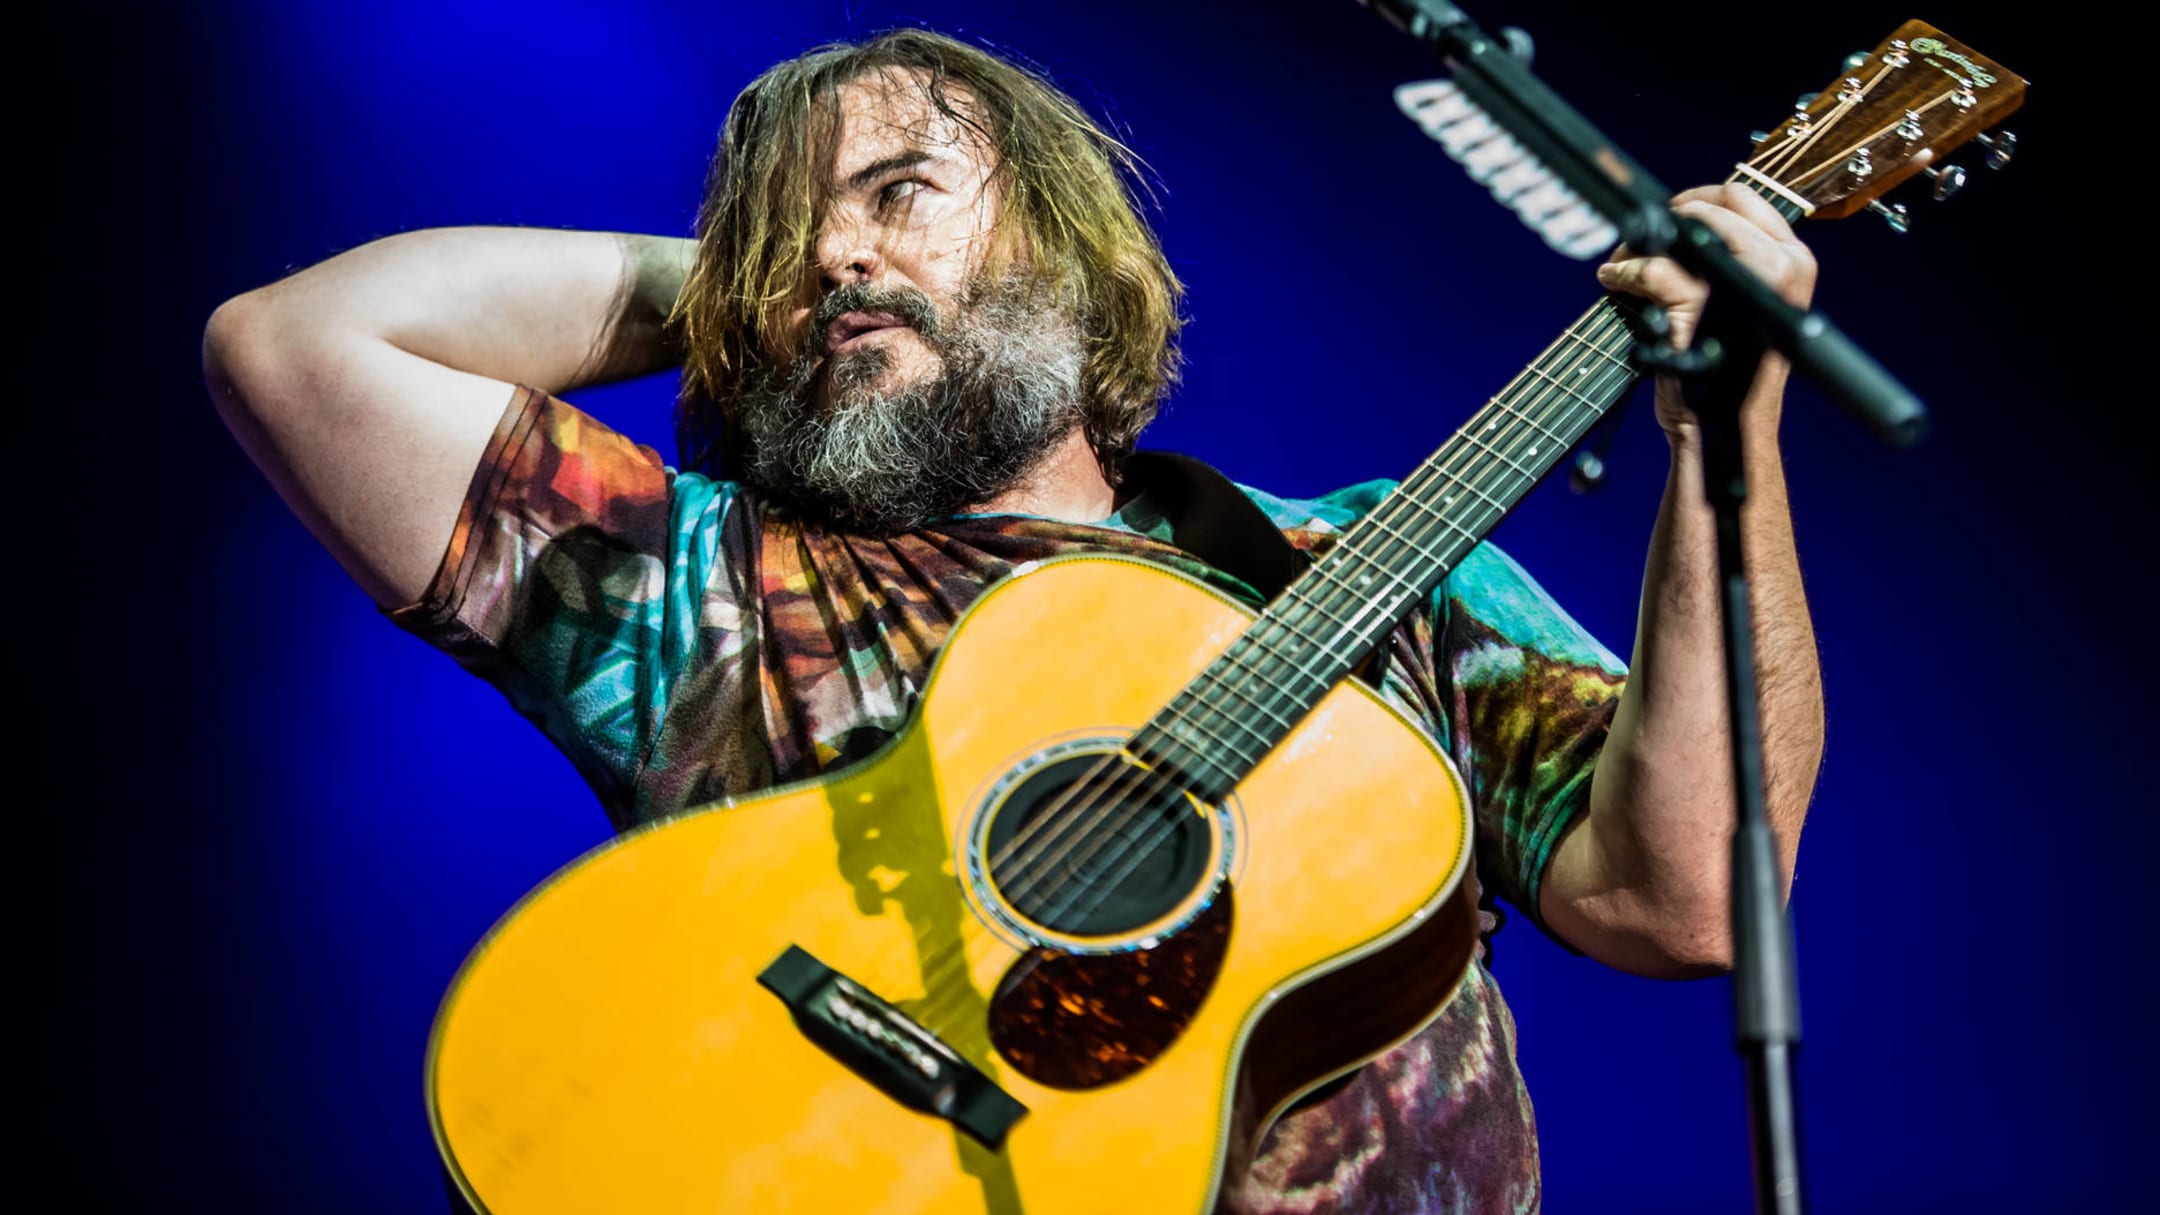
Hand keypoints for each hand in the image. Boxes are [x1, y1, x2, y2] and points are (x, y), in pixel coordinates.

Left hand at [1595, 184, 1816, 434]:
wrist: (1724, 428)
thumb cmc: (1728, 370)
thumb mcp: (1743, 302)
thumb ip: (1727, 260)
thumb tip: (1675, 218)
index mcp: (1793, 259)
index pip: (1741, 196)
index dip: (1694, 200)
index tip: (1665, 218)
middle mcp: (1778, 263)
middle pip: (1709, 204)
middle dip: (1664, 216)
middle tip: (1636, 240)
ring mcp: (1741, 281)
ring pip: (1678, 230)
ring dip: (1636, 244)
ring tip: (1621, 265)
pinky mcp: (1699, 304)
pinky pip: (1650, 268)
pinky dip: (1623, 272)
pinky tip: (1613, 282)